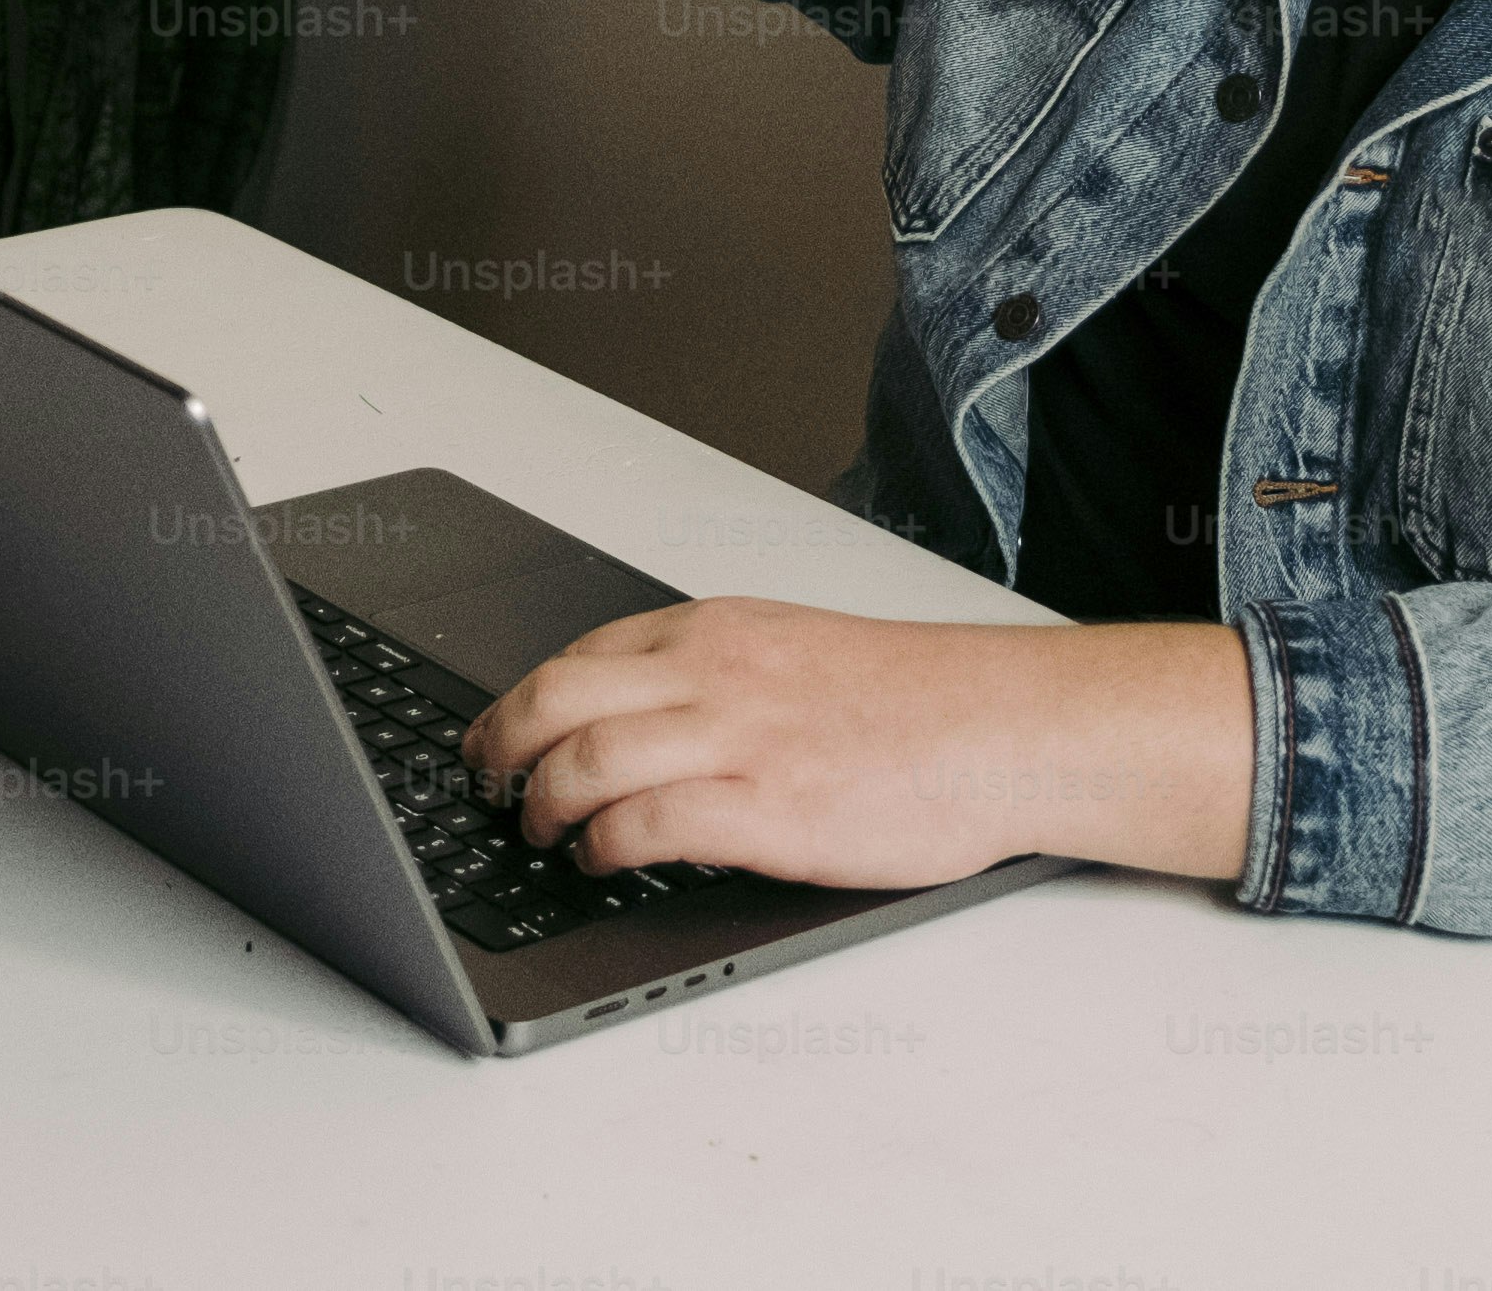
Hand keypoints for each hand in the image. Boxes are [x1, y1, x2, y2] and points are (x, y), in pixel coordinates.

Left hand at [461, 598, 1252, 894]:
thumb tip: (647, 717)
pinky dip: (602, 847)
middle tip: (486, 787)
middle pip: (555, 700)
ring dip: (540, 806)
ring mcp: (738, 740)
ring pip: (582, 762)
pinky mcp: (764, 810)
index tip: (494, 736)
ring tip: (539, 832)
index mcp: (722, 631)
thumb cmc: (922, 702)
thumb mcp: (801, 653)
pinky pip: (643, 825)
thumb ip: (722, 675)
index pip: (579, 655)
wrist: (1005, 728)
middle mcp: (716, 674)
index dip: (516, 702)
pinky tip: (602, 860)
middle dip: (499, 749)